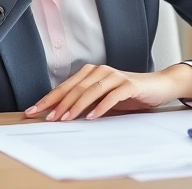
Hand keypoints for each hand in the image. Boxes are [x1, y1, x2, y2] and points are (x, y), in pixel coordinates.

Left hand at [23, 63, 191, 121]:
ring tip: (65, 119)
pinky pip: (112, 95)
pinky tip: (92, 116)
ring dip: (76, 106)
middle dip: (58, 104)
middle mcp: (101, 71)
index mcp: (91, 73)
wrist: (157, 86)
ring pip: (90, 90)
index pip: (65, 86)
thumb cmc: (128, 93)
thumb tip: (60, 115)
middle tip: (47, 118)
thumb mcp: (102, 99)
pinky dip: (101, 106)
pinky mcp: (129, 84)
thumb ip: (85, 103)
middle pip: (75, 88)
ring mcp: (115, 76)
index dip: (49, 99)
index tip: (34, 110)